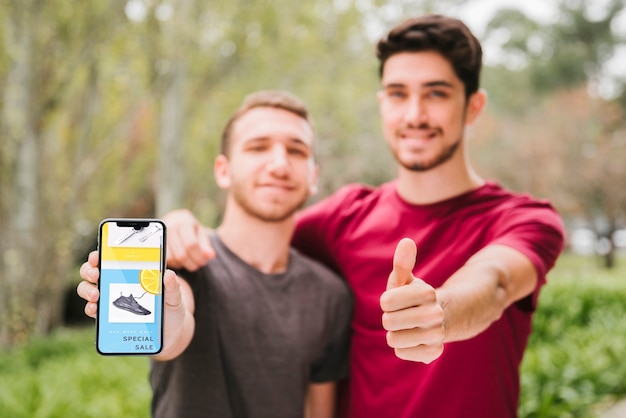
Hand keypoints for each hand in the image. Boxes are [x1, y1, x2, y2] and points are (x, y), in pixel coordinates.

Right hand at [77, 251, 183, 319]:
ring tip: (96, 295)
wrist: (170, 334)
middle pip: (93, 271)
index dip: (100, 253)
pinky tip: (95, 309)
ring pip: (88, 289)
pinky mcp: (109, 317)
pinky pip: (93, 310)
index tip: (98, 254)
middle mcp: (118, 283)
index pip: (111, 258)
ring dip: (87, 290)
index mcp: (132, 272)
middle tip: (95, 274)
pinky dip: (91, 309)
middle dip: (89, 270)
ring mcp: (111, 300)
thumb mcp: (174, 298)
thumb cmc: (171, 310)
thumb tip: (169, 274)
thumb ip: (172, 287)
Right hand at [163, 209, 214, 270]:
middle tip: (198, 265)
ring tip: (190, 263)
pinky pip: (164, 260)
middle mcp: (170, 228)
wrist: (175, 220)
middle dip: (191, 263)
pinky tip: (180, 262)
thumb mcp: (201, 233)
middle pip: (181, 254)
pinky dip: (174, 264)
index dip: (198, 256)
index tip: (203, 262)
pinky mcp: (155, 245)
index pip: (191, 244)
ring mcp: (160, 236)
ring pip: (171, 258)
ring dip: (183, 265)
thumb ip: (206, 245)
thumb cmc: (191, 229)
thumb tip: (211, 256)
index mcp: (184, 223)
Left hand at [380, 238, 444, 363]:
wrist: (441, 318)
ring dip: (396, 334)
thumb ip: (403, 263)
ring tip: (408, 327)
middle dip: (390, 318)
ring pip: (393, 339)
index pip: (386, 302)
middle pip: (388, 321)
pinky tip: (414, 339)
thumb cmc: (414, 296)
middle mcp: (435, 314)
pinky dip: (403, 348)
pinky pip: (401, 353)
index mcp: (427, 292)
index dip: (387, 302)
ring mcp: (436, 335)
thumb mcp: (406, 280)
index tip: (398, 300)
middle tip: (403, 315)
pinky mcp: (433, 353)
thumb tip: (406, 241)